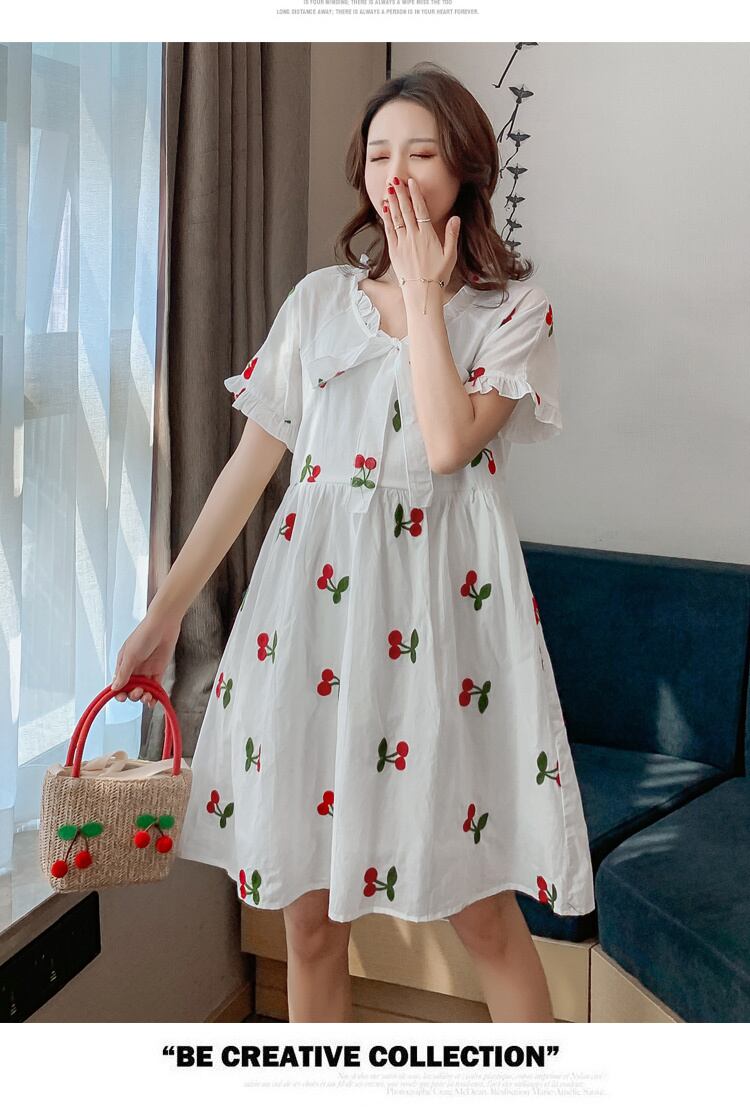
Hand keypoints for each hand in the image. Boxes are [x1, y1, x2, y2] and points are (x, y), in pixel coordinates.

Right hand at [110, 607, 181, 706]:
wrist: (164, 625)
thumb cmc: (144, 635)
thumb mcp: (131, 655)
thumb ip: (123, 673)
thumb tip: (114, 688)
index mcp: (123, 664)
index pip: (118, 683)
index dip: (119, 692)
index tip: (122, 697)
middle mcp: (134, 669)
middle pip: (130, 688)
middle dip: (132, 694)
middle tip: (138, 691)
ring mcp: (146, 670)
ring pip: (143, 690)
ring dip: (143, 697)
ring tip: (147, 696)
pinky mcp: (159, 671)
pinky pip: (155, 687)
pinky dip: (154, 696)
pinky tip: (153, 701)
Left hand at [381, 177, 460, 294]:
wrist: (422, 293)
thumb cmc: (437, 276)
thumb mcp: (450, 255)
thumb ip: (452, 235)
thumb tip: (455, 218)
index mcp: (428, 236)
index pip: (420, 210)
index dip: (415, 195)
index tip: (411, 182)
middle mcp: (413, 237)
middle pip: (406, 210)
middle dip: (400, 193)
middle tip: (395, 179)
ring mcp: (402, 244)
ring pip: (396, 218)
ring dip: (392, 202)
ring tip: (388, 188)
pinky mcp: (394, 252)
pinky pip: (389, 231)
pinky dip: (386, 218)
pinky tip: (385, 208)